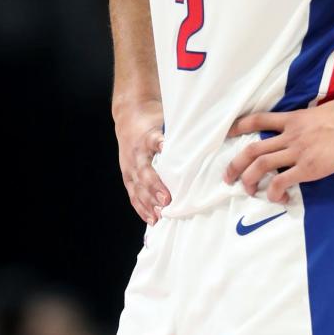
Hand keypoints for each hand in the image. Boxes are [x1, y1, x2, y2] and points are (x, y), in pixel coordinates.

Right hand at [115, 99, 170, 223]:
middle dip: (155, 187)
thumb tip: (206, 140)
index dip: (161, 148)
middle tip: (167, 201)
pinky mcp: (127, 176)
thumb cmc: (153, 119)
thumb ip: (181, 131)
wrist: (129, 115)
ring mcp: (129, 166)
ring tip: (160, 216)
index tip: (169, 157)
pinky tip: (151, 219)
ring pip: (137, 187)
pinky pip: (133, 194)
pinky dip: (141, 208)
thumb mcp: (166, 118)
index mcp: (148, 136)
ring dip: (148, 202)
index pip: (154, 142)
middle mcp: (136, 154)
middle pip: (144, 172)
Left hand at [224, 97, 333, 203]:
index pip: (259, 120)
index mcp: (292, 119)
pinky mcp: (307, 168)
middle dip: (235, 164)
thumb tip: (305, 133)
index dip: (240, 126)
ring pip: (261, 166)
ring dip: (249, 180)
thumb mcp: (319, 113)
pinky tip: (278, 198)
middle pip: (253, 149)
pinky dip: (275, 193)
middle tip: (228, 177)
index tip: (228, 133)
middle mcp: (289, 135)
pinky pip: (281, 182)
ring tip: (247, 190)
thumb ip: (306, 124)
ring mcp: (297, 152)